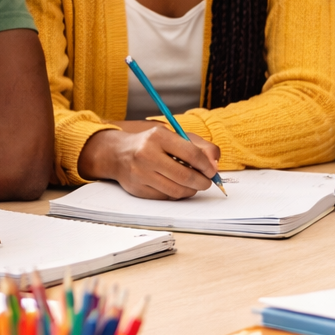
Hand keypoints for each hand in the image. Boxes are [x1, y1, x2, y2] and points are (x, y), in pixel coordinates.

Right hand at [78, 124, 220, 199]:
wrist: (119, 154)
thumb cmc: (152, 144)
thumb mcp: (175, 136)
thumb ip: (200, 146)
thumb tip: (215, 164)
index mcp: (158, 136)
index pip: (191, 153)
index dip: (206, 165)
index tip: (212, 171)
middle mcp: (147, 154)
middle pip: (184, 175)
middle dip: (202, 182)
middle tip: (207, 182)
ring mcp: (140, 173)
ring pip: (176, 190)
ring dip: (191, 191)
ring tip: (194, 185)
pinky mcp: (138, 189)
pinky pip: (166, 197)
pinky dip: (177, 195)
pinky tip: (179, 187)